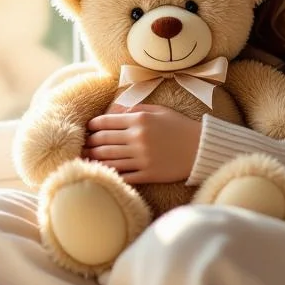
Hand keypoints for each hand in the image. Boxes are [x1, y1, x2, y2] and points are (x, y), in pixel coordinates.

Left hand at [83, 104, 201, 184]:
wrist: (201, 148)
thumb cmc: (180, 127)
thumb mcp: (159, 111)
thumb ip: (136, 109)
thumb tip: (115, 112)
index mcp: (140, 120)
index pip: (107, 122)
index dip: (93, 125)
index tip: (88, 127)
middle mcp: (138, 138)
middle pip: (104, 141)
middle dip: (90, 142)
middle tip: (83, 144)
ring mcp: (142, 157)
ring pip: (109, 159)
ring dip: (95, 158)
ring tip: (87, 157)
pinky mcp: (148, 173)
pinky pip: (123, 174)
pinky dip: (110, 173)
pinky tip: (102, 172)